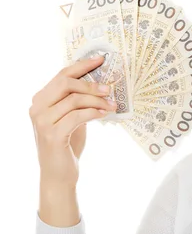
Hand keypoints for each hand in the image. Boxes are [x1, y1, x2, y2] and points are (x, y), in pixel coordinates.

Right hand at [29, 55, 116, 187]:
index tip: (101, 59)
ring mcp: (42, 121)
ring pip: (74, 99)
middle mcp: (37, 108)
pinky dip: (94, 112)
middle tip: (110, 88)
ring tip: (112, 105)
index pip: (62, 75)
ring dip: (97, 100)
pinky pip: (77, 116)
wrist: (58, 174)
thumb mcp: (72, 116)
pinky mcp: (52, 135)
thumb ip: (78, 100)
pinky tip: (104, 114)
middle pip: (66, 83)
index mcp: (41, 99)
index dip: (82, 65)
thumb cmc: (68, 143)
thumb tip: (101, 82)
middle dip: (91, 83)